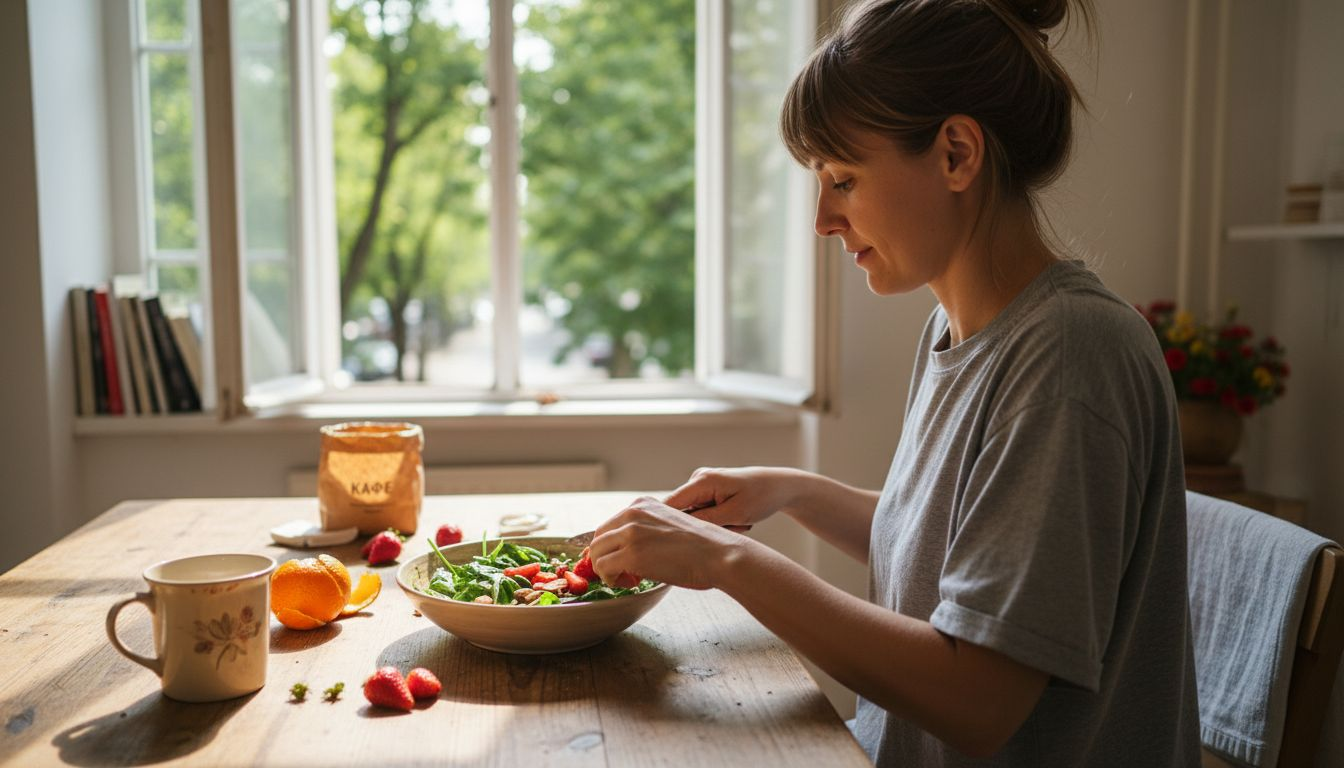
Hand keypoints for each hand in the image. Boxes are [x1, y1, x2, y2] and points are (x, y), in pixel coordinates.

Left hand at [588, 496, 752, 590]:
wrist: (720, 554)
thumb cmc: (703, 546)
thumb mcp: (670, 524)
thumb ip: (648, 529)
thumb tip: (631, 549)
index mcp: (642, 504)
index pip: (610, 525)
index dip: (611, 546)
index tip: (620, 560)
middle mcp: (633, 513)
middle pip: (598, 538)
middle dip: (605, 558)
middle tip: (621, 573)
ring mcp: (631, 533)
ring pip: (596, 553)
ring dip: (606, 570)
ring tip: (626, 579)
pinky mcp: (631, 554)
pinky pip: (603, 568)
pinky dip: (610, 579)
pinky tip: (629, 582)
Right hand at [663, 466, 803, 528]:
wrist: (780, 487)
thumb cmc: (761, 496)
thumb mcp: (734, 513)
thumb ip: (704, 521)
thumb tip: (678, 530)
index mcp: (702, 480)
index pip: (669, 505)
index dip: (666, 525)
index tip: (673, 545)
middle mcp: (697, 479)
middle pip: (682, 513)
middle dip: (703, 526)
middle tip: (732, 525)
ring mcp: (702, 485)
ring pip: (696, 516)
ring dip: (715, 525)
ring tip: (739, 521)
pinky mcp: (708, 492)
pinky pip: (704, 513)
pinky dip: (719, 520)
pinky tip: (737, 518)